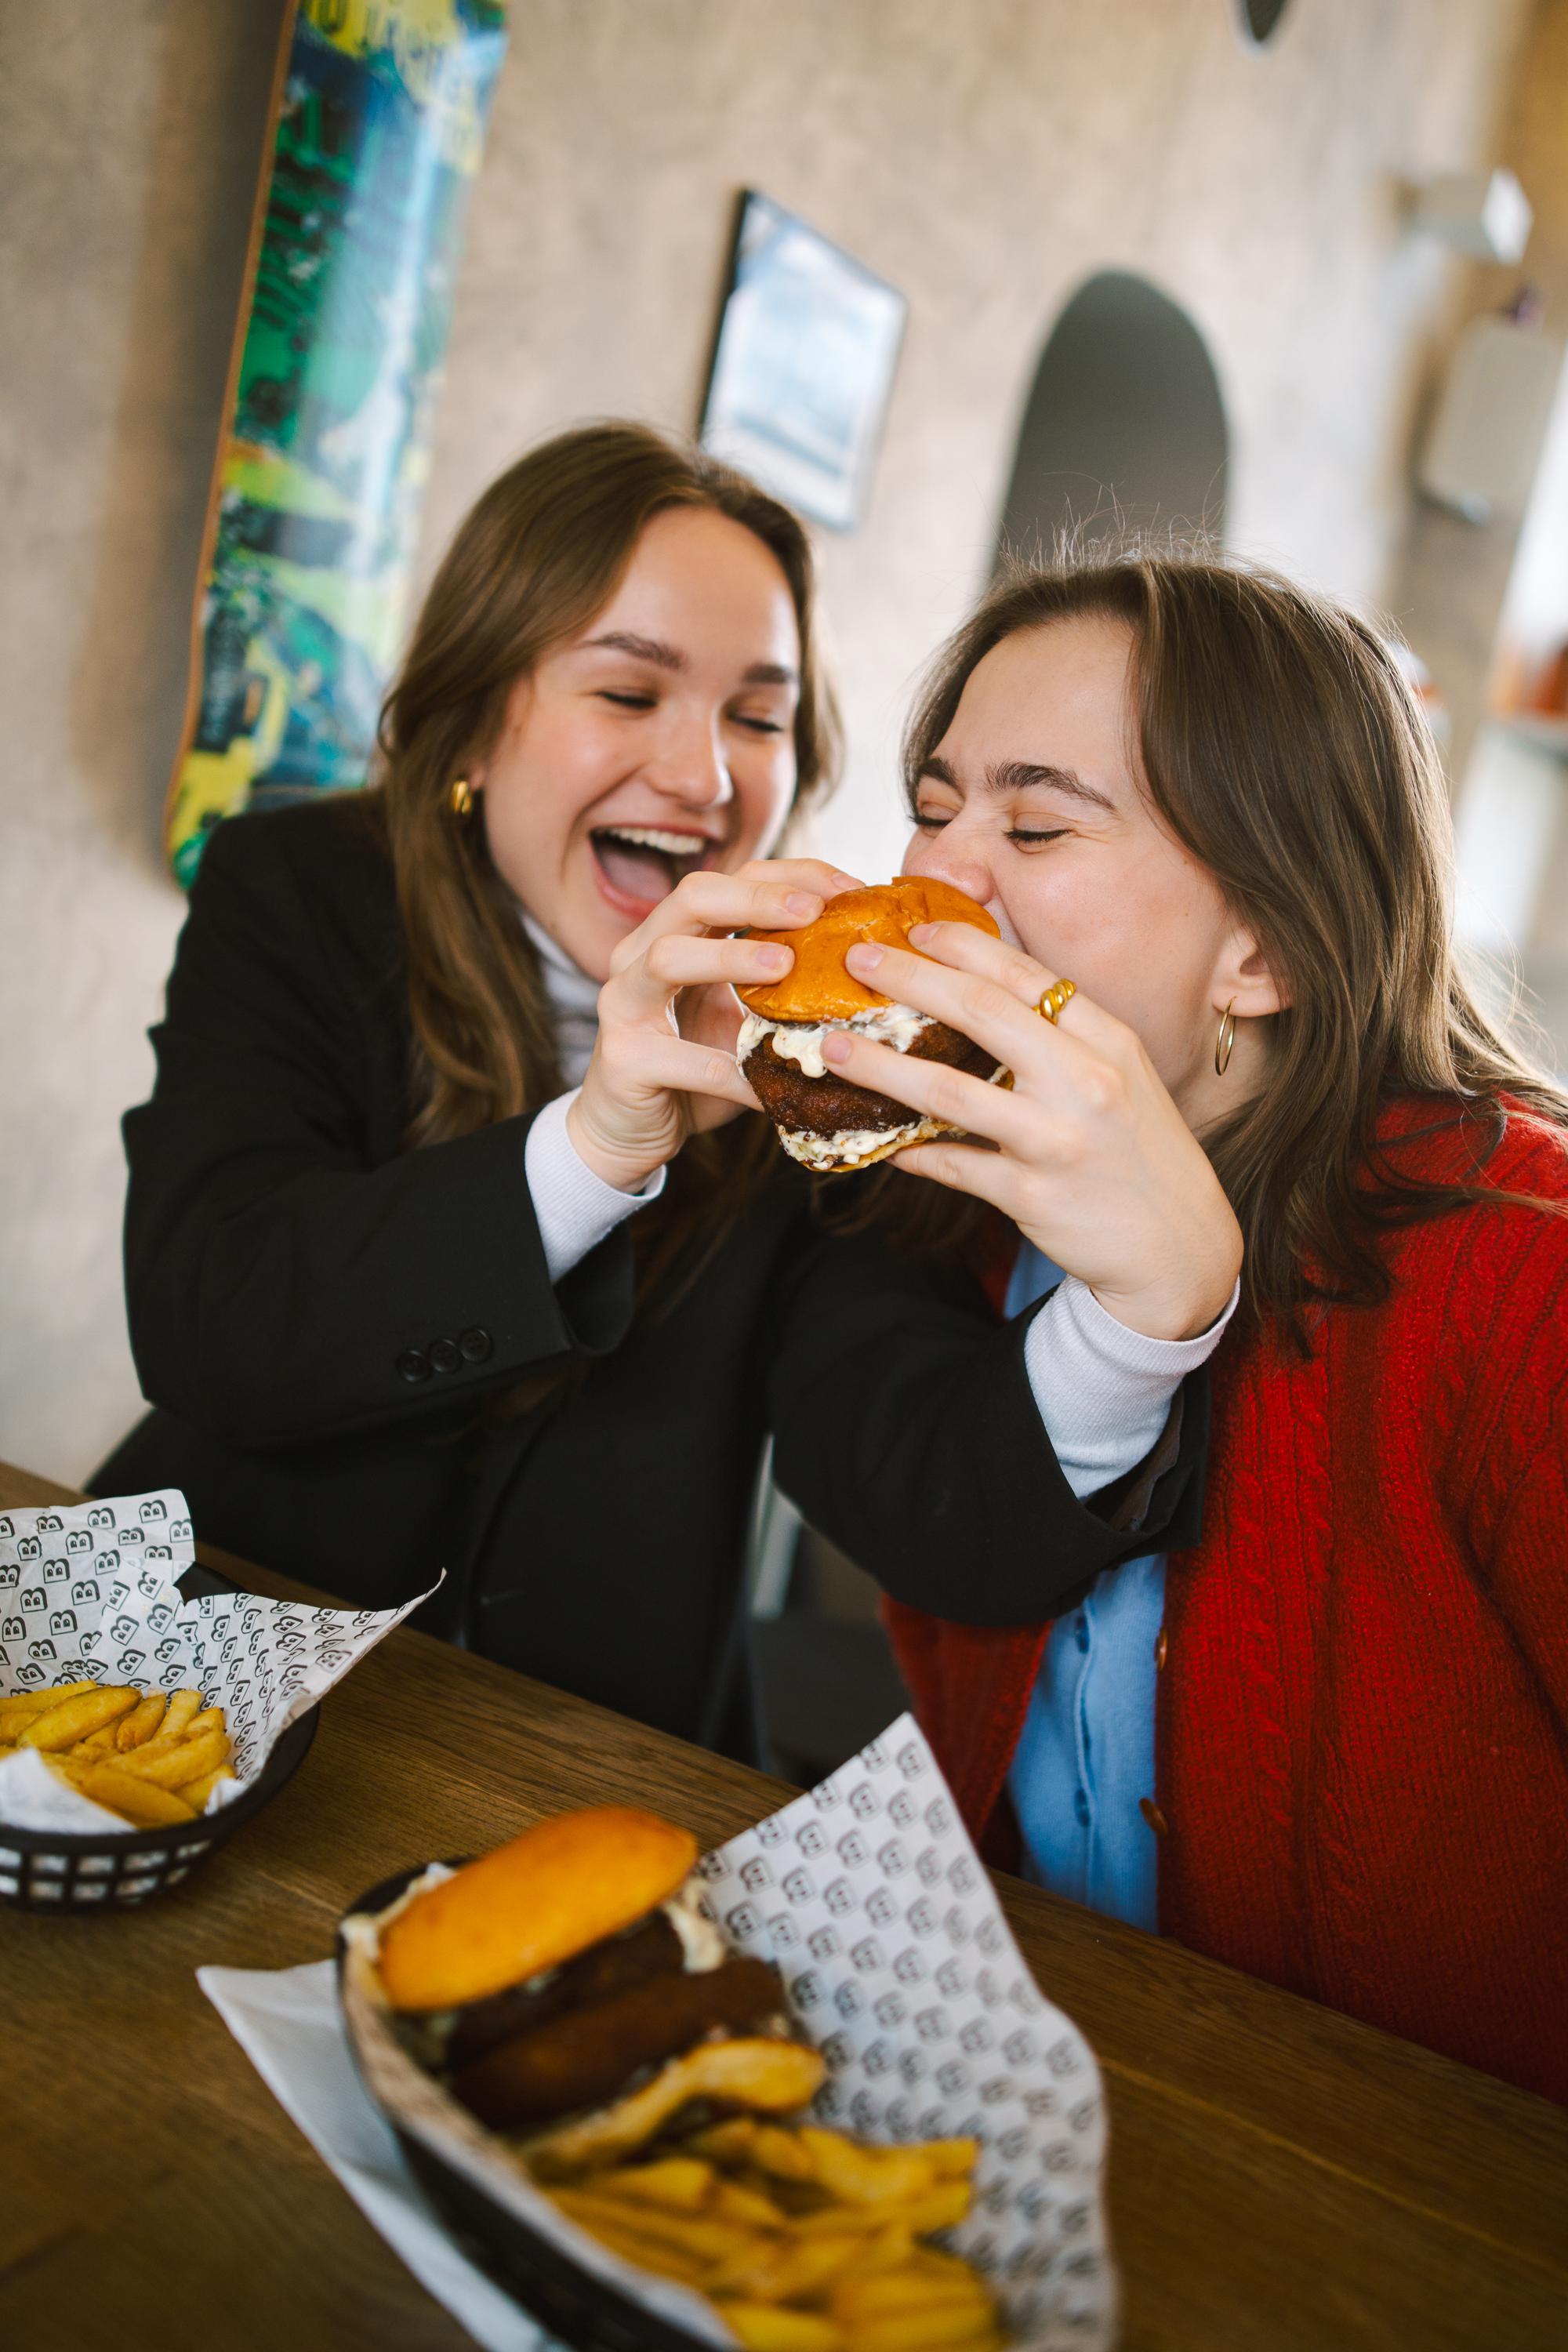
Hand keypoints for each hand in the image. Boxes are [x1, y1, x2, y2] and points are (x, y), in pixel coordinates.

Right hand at [566, 858, 861, 1192]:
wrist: (631, 1132)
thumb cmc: (697, 1066)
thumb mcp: (742, 1015)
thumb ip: (782, 986)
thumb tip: (869, 965)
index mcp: (674, 934)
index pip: (730, 879)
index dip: (788, 875)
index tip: (847, 888)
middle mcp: (639, 956)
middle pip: (691, 897)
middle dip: (755, 897)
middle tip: (812, 910)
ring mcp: (624, 1005)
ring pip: (667, 958)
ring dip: (730, 958)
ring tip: (785, 967)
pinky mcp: (622, 1060)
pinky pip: (679, 1060)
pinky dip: (730, 1072)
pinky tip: (770, 1087)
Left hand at [821, 923, 1241, 1340]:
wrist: (1178, 1246)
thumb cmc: (1139, 1151)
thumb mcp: (1120, 1076)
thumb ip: (1063, 1035)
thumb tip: (983, 990)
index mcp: (1108, 1040)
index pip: (1026, 975)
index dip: (963, 946)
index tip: (914, 928)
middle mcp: (1085, 1082)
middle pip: (982, 1013)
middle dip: (910, 979)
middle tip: (858, 962)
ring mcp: (1056, 1140)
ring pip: (949, 1092)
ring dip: (882, 1066)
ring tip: (834, 1047)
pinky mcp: (1031, 1195)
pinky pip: (952, 1166)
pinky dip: (910, 1152)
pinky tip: (877, 1142)